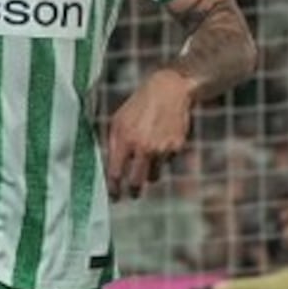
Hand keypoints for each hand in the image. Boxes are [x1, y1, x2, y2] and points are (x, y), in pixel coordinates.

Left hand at [106, 67, 194, 200]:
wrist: (168, 91)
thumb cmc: (138, 106)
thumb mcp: (118, 121)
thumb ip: (112, 145)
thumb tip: (110, 169)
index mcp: (125, 140)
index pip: (116, 174)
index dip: (114, 190)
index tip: (114, 197)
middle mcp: (143, 147)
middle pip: (136, 183)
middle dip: (133, 191)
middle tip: (132, 194)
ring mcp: (162, 149)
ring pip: (154, 176)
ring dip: (149, 173)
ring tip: (148, 157)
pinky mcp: (176, 148)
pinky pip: (167, 163)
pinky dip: (163, 159)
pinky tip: (161, 141)